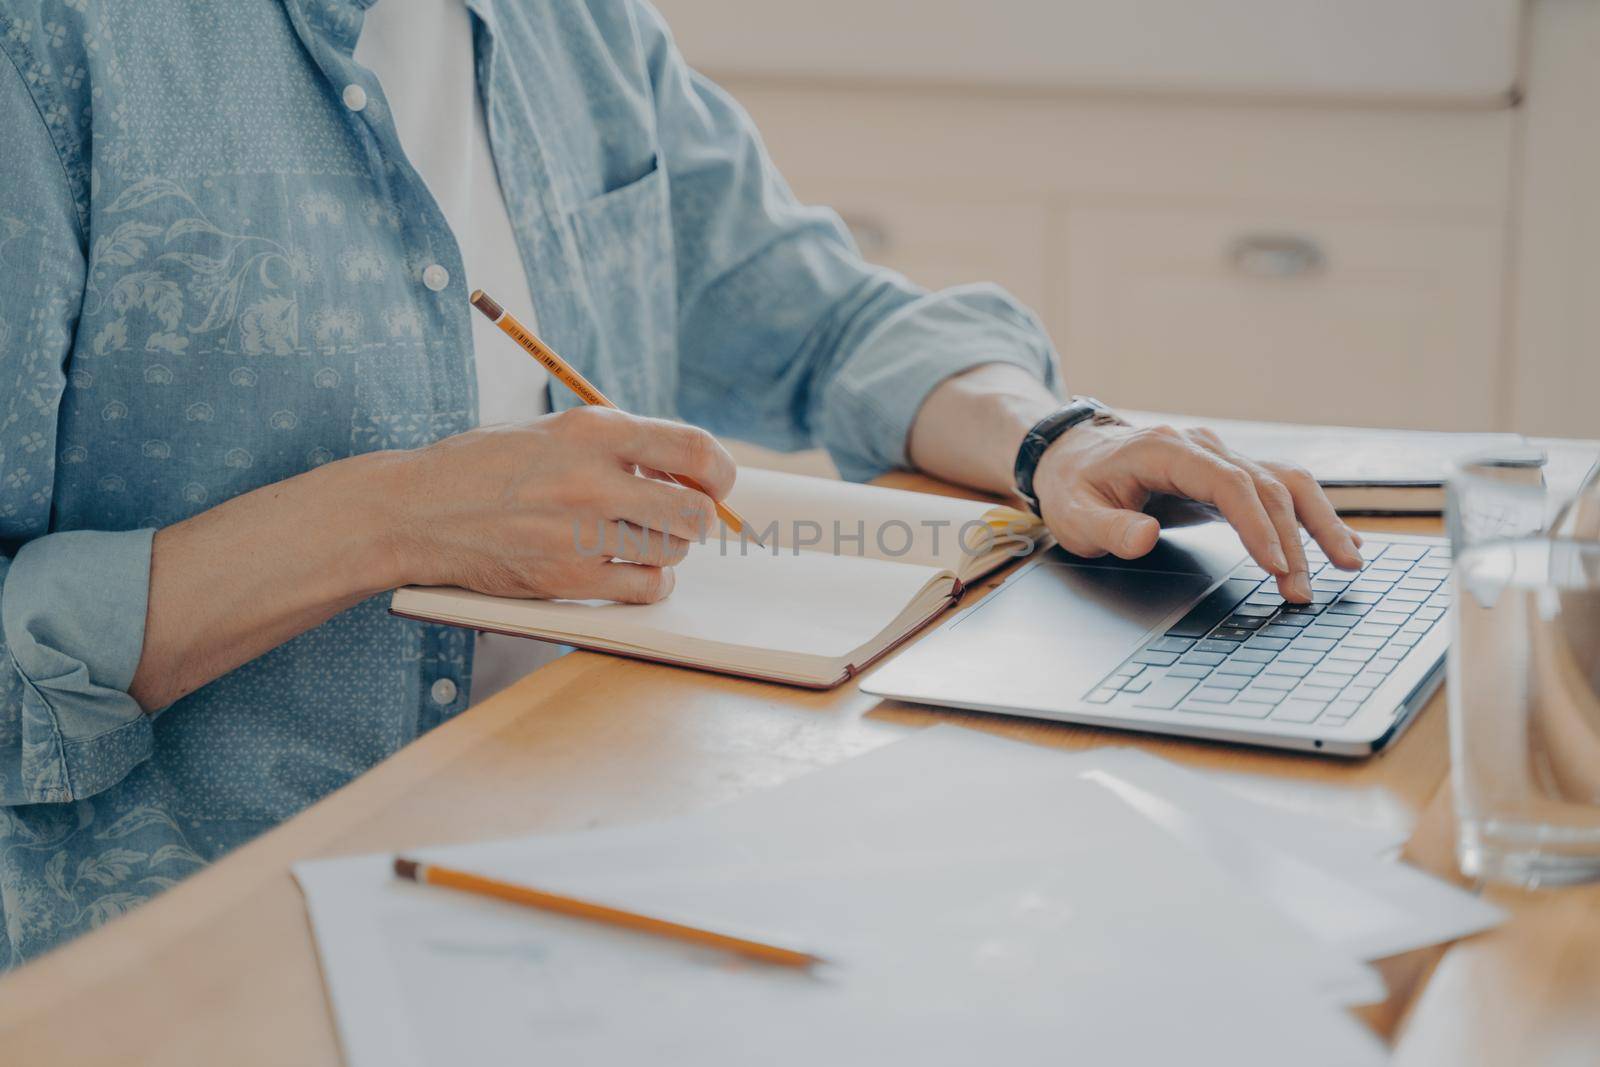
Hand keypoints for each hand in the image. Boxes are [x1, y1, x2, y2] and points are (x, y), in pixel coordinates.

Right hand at [384, 407, 735, 603]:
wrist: (417, 509)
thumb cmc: (487, 466)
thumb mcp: (554, 431)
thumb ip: (617, 445)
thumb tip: (688, 471)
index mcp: (594, 430)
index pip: (695, 450)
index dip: (719, 474)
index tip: (714, 485)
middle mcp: (593, 479)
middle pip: (694, 512)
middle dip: (694, 519)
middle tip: (672, 519)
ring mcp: (580, 533)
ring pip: (672, 552)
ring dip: (665, 550)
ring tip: (635, 539)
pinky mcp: (566, 579)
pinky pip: (644, 589)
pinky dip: (649, 584)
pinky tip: (629, 571)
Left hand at [1032, 421, 1362, 601]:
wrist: (1073, 458)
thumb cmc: (1075, 487)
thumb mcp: (1074, 515)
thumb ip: (1107, 529)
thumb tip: (1144, 537)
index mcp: (1166, 450)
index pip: (1228, 482)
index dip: (1256, 523)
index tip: (1274, 563)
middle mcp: (1203, 447)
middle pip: (1266, 485)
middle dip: (1291, 540)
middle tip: (1301, 590)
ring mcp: (1221, 458)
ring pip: (1285, 482)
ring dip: (1319, 523)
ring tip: (1349, 564)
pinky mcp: (1229, 476)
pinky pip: (1280, 490)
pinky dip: (1312, 516)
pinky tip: (1340, 544)